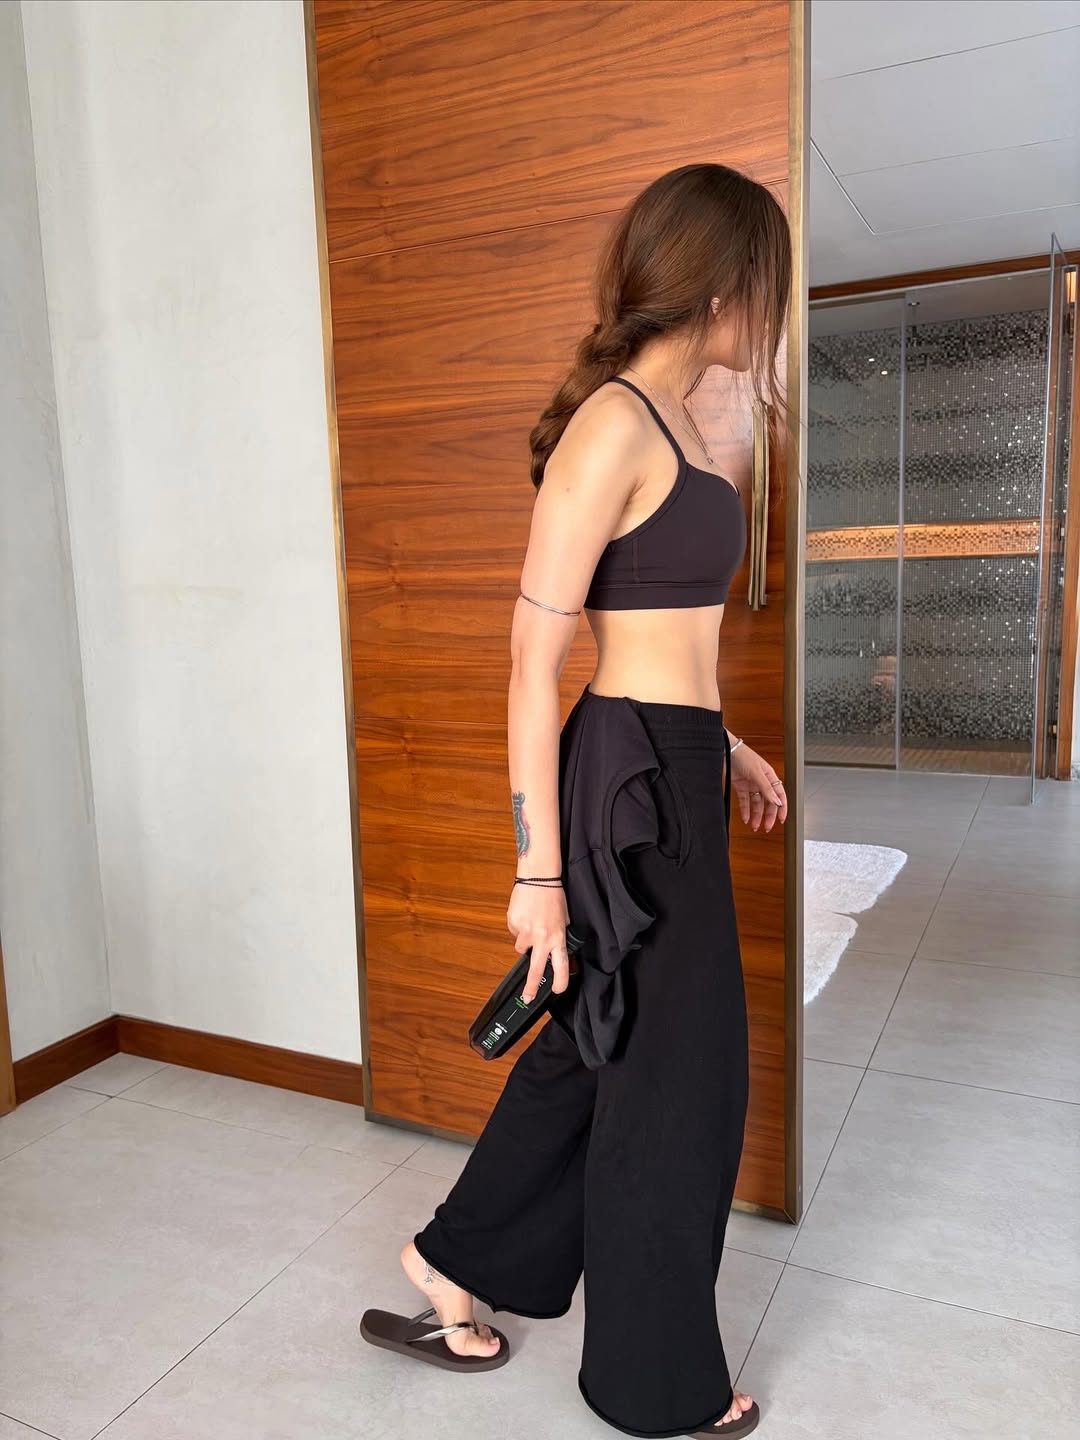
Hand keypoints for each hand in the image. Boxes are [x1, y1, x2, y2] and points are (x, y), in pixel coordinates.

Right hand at [507, 881, 570, 1001]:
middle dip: (530, 987)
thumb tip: (553, 951)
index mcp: (557, 937)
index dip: (560, 981)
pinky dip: (519, 927)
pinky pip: (514, 932)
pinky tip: (525, 914)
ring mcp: (525, 932)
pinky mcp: (513, 924)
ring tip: (532, 923)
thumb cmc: (554, 896)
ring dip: (525, 941)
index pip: (561, 965)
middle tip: (527, 998)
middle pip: (535, 970)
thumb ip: (558, 937)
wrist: (538, 877)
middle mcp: (541, 938)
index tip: (556, 990)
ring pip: (521, 947)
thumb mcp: (563, 920)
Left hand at [730, 742, 787, 832]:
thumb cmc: (742, 754)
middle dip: (768, 815)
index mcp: (769, 776)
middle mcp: (761, 781)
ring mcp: (750, 784)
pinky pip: (744, 802)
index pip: (779, 794)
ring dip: (756, 816)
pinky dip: (745, 811)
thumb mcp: (756, 772)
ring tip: (755, 826)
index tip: (782, 819)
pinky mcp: (739, 786)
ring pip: (756, 804)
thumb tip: (777, 801)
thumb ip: (766, 788)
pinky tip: (746, 818)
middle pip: (768, 802)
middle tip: (767, 827)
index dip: (782, 807)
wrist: (723, 750)